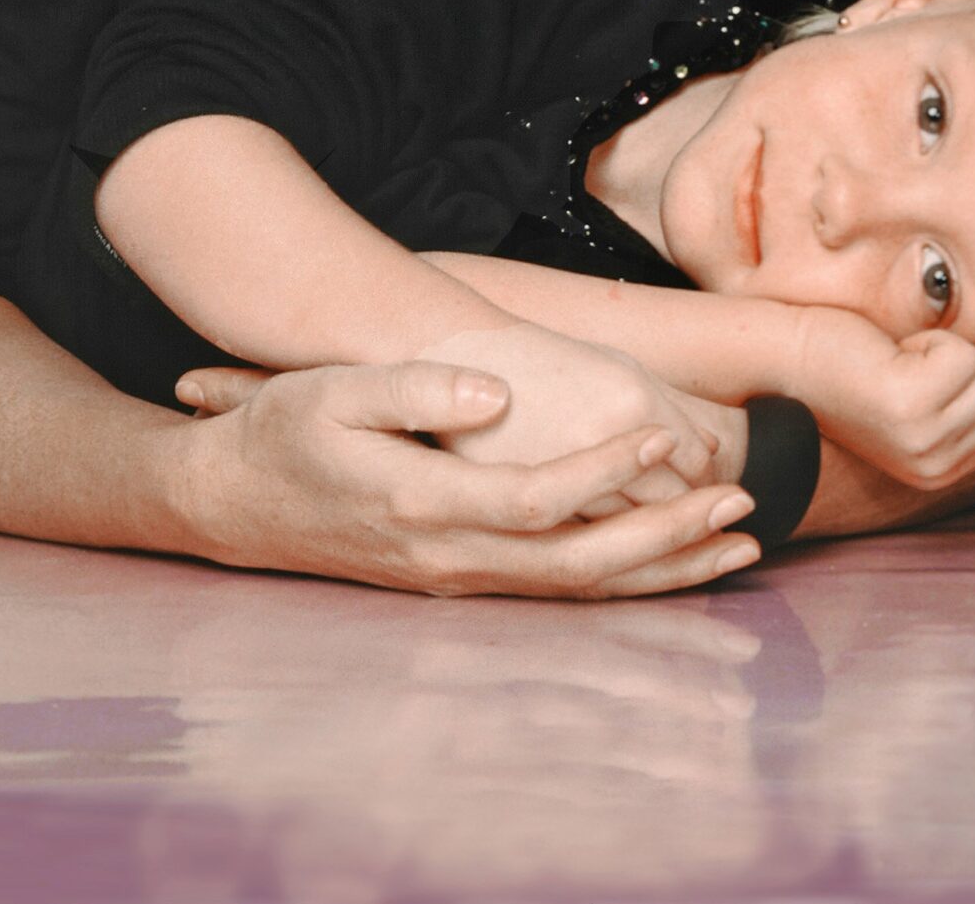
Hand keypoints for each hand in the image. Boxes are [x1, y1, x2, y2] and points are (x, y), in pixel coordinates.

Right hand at [163, 359, 761, 596]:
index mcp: (424, 504)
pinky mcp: (463, 579)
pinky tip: (673, 563)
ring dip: (662, 569)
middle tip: (743, 503)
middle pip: (577, 564)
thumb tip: (499, 393)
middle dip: (667, 538)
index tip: (667, 440)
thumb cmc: (282, 431)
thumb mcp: (335, 389)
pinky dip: (624, 582)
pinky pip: (558, 589)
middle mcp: (449, 557)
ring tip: (738, 542)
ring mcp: (457, 579)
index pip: (538, 499)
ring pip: (577, 590)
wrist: (230, 501)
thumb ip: (419, 385)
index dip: (607, 475)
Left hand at [791, 309, 974, 489]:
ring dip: (946, 351)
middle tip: (905, 369)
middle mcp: (937, 467)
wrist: (790, 358)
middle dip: (962, 363)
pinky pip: (962, 353)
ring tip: (897, 363)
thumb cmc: (854, 368)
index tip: (919, 379)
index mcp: (942, 471)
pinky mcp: (912, 407)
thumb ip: (968, 416)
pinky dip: (930, 339)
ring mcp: (925, 441)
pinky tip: (889, 355)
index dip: (970, 379)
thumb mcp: (920, 405)